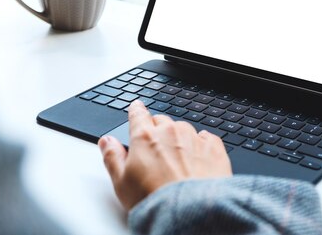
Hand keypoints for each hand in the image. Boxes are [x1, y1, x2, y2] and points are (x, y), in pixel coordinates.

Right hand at [98, 100, 232, 210]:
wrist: (191, 213)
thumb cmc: (156, 201)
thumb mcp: (121, 183)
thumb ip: (113, 157)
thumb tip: (106, 142)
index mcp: (145, 137)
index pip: (138, 114)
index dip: (136, 111)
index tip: (137, 108)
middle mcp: (170, 132)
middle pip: (162, 122)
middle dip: (158, 131)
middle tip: (156, 151)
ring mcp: (194, 138)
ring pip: (184, 129)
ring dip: (180, 139)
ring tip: (179, 163)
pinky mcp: (214, 148)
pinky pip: (207, 138)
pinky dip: (202, 146)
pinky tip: (198, 161)